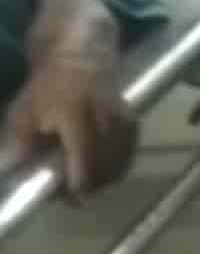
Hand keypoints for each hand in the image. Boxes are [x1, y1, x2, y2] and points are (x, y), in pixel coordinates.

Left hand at [4, 54, 137, 196]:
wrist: (81, 58)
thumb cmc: (47, 86)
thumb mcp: (24, 113)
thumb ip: (19, 145)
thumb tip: (8, 173)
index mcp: (76, 121)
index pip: (84, 168)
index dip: (74, 188)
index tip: (61, 196)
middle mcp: (106, 125)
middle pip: (103, 174)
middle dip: (86, 187)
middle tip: (67, 191)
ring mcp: (124, 126)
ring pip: (118, 169)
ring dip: (101, 180)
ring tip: (82, 178)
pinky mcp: (134, 126)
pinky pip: (127, 158)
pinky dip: (114, 167)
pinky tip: (99, 166)